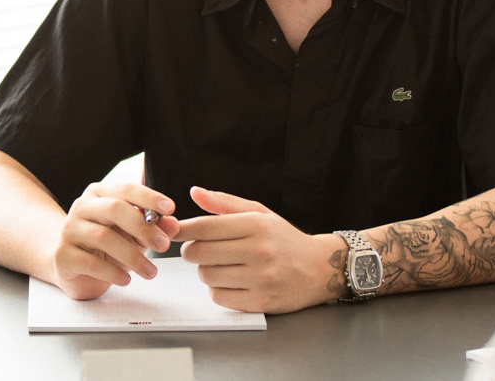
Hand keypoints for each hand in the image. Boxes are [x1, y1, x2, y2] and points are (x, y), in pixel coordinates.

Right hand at [51, 182, 181, 300]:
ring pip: (104, 237)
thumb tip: (173, 224)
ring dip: (133, 256)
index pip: (125, 189)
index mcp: (99, 194)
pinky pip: (91, 263)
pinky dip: (113, 272)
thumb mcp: (134, 234)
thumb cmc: (107, 245)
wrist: (73, 267)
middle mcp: (81, 207)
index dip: (148, 197)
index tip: (170, 208)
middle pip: (114, 209)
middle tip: (164, 245)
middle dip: (143, 227)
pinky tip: (126, 280)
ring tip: (151, 272)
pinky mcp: (62, 255)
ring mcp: (69, 230)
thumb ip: (153, 227)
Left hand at [172, 186, 343, 313]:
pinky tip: (232, 282)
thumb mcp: (259, 213)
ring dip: (206, 271)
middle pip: (198, 253)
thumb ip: (224, 203)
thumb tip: (195, 192)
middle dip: (192, 251)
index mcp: (256, 225)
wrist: (320, 269)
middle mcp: (259, 251)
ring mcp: (261, 278)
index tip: (173, 231)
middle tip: (201, 250)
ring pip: (206, 276)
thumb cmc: (284, 239)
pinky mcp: (261, 302)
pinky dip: (219, 290)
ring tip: (222, 265)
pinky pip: (219, 297)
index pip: (204, 227)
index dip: (182, 230)